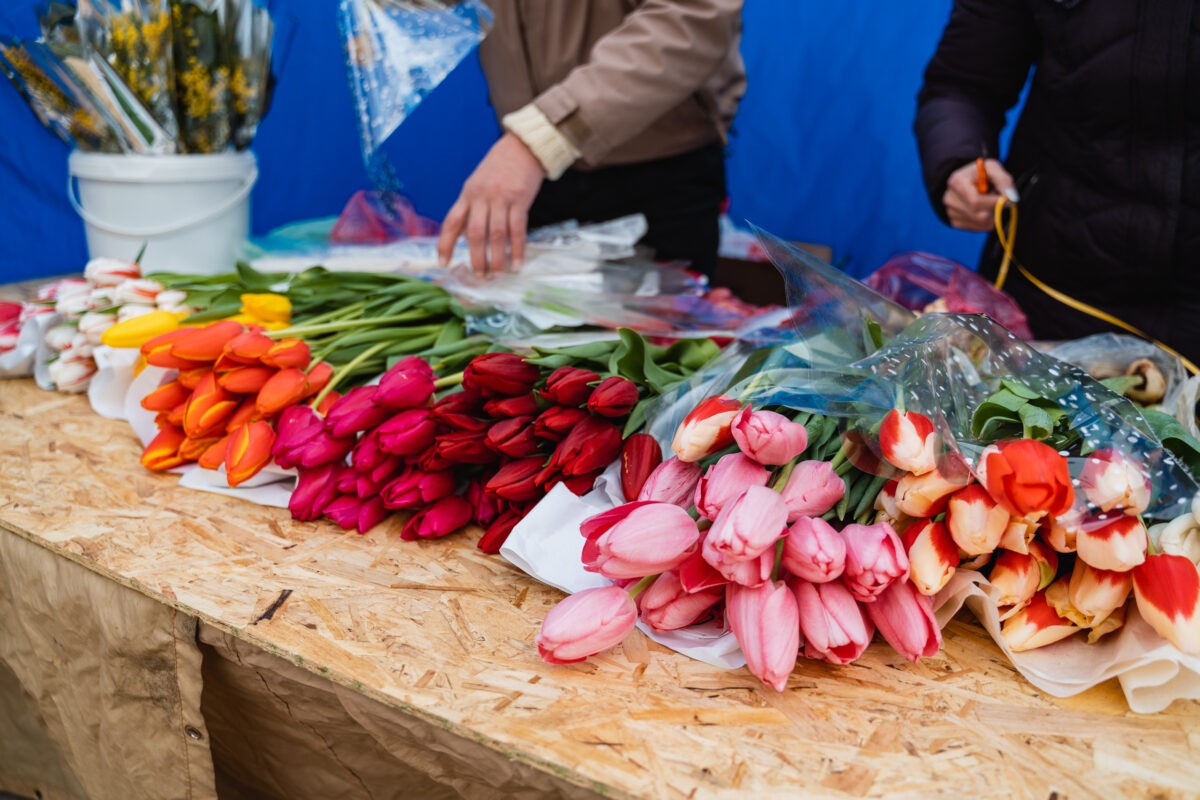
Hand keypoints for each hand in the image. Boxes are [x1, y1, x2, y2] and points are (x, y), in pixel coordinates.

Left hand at [437, 133, 545, 274]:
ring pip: (496, 235)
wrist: (523, 146)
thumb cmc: (500, 167)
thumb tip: (469, 236)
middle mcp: (481, 197)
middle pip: (475, 233)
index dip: (446, 244)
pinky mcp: (520, 200)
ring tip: (498, 275)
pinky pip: (517, 230)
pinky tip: (517, 264)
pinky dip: (516, 249)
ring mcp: (501, 198)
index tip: (443, 263)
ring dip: (497, 258)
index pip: (452, 221)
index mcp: (467, 193)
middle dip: (477, 258)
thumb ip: (472, 207)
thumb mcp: (478, 183)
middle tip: (480, 277)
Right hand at [943, 158, 1015, 231]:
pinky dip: (986, 220)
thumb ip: (1004, 181)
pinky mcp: (955, 223)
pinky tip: (983, 209)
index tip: (1007, 198)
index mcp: (957, 182)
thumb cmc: (980, 172)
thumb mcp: (992, 167)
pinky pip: (978, 228)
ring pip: (981, 224)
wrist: (965, 179)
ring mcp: (951, 213)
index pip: (976, 201)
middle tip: (997, 198)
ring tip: (989, 202)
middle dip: (995, 209)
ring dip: (992, 215)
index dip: (996, 203)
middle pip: (979, 216)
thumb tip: (1012, 198)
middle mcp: (950, 200)